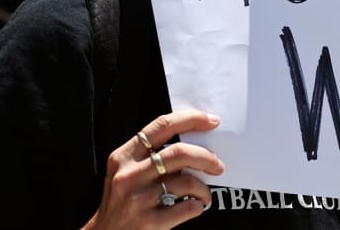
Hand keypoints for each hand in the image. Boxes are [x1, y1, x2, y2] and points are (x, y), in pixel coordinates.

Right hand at [82, 110, 224, 229]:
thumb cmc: (121, 202)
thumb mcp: (125, 173)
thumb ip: (150, 157)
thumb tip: (193, 142)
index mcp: (123, 157)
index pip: (161, 126)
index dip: (191, 119)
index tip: (211, 120)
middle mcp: (128, 175)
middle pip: (179, 152)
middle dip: (206, 156)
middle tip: (218, 165)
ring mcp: (138, 199)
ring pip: (187, 181)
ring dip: (204, 188)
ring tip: (203, 194)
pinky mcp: (148, 222)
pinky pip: (189, 207)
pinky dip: (199, 205)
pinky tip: (195, 207)